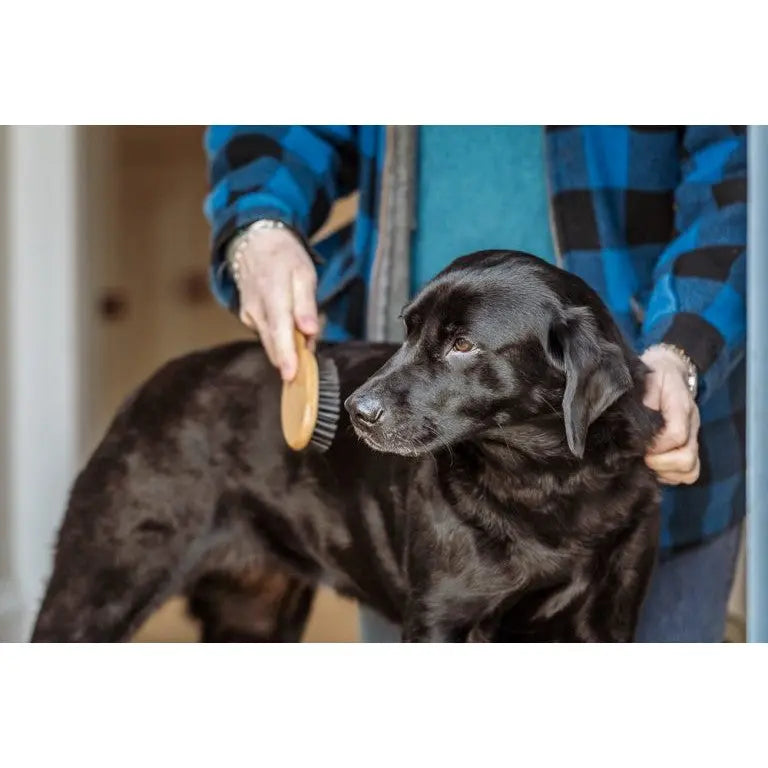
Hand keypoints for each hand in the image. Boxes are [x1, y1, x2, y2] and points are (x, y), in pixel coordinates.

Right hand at [235, 227, 318, 380]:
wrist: (256, 243)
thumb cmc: (284, 258)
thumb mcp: (304, 274)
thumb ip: (306, 304)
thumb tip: (309, 331)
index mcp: (272, 293)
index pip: (279, 330)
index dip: (286, 355)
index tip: (291, 374)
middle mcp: (256, 308)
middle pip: (273, 343)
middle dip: (291, 360)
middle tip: (309, 368)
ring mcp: (249, 315)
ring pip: (270, 342)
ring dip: (289, 349)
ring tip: (305, 341)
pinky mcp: (247, 319)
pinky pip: (267, 336)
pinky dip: (281, 340)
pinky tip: (293, 332)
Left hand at [641, 345, 700, 484]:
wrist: (667, 371)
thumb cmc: (653, 376)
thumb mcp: (646, 380)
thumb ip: (643, 401)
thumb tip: (634, 426)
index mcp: (681, 407)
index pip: (676, 435)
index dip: (655, 446)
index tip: (638, 446)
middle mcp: (692, 426)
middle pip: (686, 459)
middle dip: (660, 463)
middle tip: (641, 457)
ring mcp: (693, 439)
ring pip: (689, 471)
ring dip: (666, 471)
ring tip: (646, 461)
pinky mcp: (689, 449)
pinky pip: (688, 474)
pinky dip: (671, 475)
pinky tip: (654, 465)